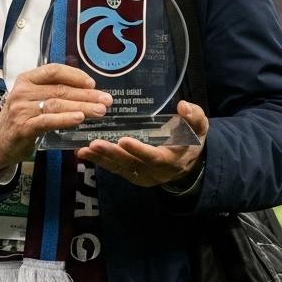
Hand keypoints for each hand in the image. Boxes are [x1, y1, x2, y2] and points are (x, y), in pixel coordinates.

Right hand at [0, 64, 111, 174]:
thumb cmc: (22, 117)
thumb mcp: (33, 98)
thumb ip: (52, 91)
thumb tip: (87, 89)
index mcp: (26, 79)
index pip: (53, 70)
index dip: (75, 75)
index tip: (92, 83)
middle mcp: (22, 92)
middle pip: (59, 90)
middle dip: (86, 94)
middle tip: (106, 100)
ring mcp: (21, 109)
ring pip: (57, 105)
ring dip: (82, 107)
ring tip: (100, 110)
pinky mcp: (23, 127)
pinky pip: (48, 121)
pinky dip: (65, 119)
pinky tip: (79, 118)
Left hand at [76, 100, 209, 186]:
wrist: (188, 163)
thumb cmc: (191, 140)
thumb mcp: (199, 128)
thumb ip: (194, 117)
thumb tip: (183, 106)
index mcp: (172, 159)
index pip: (154, 157)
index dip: (139, 150)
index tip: (124, 140)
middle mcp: (155, 171)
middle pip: (131, 164)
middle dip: (112, 154)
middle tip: (95, 143)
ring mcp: (141, 175)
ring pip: (119, 168)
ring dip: (101, 159)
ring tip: (84, 149)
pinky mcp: (131, 174)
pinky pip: (114, 169)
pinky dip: (99, 161)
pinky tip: (83, 153)